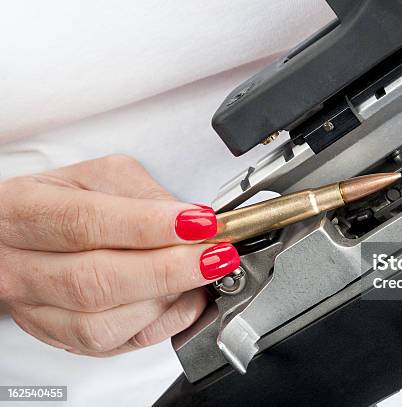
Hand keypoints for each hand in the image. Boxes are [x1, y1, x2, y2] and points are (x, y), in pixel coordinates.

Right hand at [0, 155, 239, 355]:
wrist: (20, 236)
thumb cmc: (60, 201)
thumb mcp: (97, 176)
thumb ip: (143, 194)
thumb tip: (190, 221)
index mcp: (23, 212)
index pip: (87, 223)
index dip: (150, 226)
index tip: (199, 224)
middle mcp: (20, 267)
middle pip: (97, 281)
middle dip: (169, 270)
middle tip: (215, 255)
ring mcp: (36, 309)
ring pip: (104, 324)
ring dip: (166, 300)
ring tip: (201, 274)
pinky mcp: (61, 337)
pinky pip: (114, 345)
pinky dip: (160, 324)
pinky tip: (184, 298)